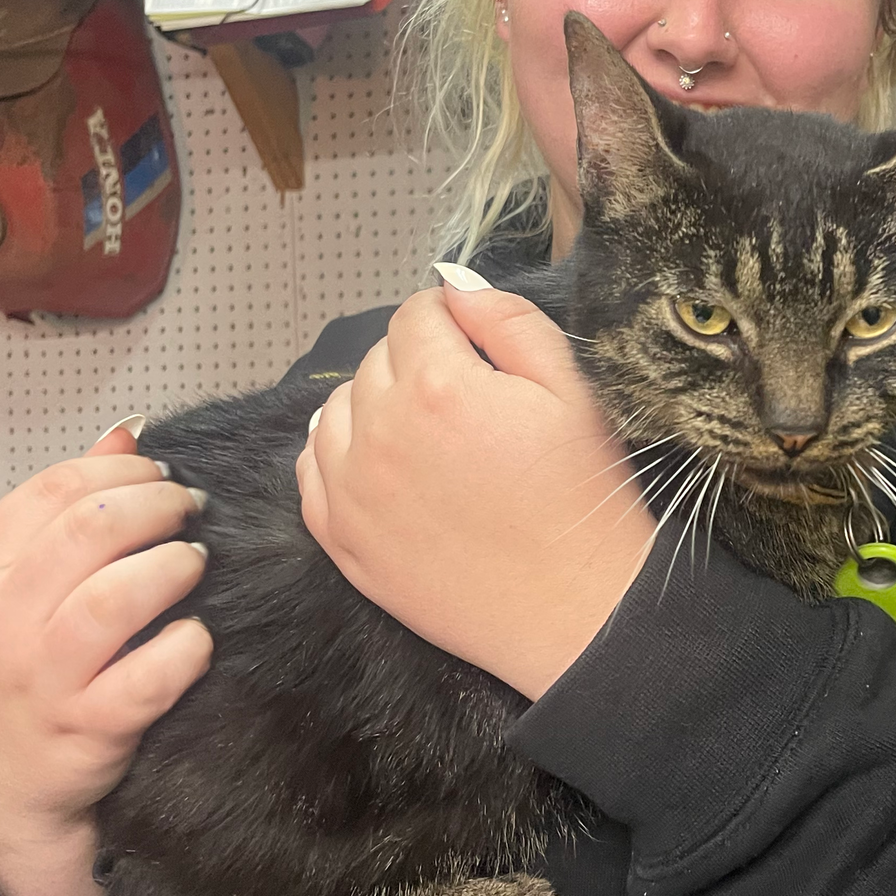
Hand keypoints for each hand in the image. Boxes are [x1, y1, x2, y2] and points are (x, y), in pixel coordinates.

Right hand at [0, 423, 212, 895]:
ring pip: (114, 598)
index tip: (158, 474)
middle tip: (189, 511)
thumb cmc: (14, 675)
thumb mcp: (13, 589)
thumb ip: (64, 510)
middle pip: (88, 531)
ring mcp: (40, 680)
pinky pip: (148, 677)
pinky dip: (185, 648)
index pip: (50, 491)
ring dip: (171, 568)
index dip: (119, 470)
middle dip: (156, 507)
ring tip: (194, 563)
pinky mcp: (87, 729)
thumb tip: (127, 433)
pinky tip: (198, 637)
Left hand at [297, 283, 653, 700]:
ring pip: (337, 410)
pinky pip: (313, 470)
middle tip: (468, 401)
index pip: (416, 315)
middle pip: (376, 359)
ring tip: (428, 435)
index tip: (478, 349)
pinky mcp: (342, 541)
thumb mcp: (572, 391)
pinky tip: (385, 466)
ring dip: (375, 406)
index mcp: (438, 386)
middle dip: (417, 363)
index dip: (452, 322)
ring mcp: (351, 491)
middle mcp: (379, 433)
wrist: (576, 611)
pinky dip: (340, 456)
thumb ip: (508, 322)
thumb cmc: (582, 500)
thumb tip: (453, 283)